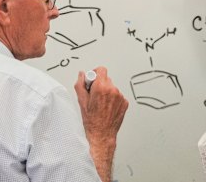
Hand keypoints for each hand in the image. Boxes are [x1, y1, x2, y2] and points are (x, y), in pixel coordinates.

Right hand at [74, 67, 128, 181]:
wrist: (102, 134)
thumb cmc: (92, 121)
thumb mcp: (81, 101)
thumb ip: (80, 84)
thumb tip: (81, 75)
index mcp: (101, 87)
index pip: (101, 69)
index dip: (94, 74)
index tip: (91, 81)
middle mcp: (113, 90)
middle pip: (106, 79)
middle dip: (99, 84)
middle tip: (94, 95)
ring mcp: (120, 96)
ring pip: (112, 88)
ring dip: (106, 92)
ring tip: (100, 104)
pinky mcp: (125, 103)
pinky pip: (118, 96)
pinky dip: (113, 100)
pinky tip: (107, 108)